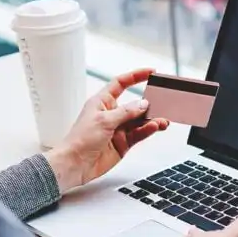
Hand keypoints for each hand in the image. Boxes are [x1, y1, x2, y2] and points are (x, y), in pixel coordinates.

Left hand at [44, 69, 169, 192]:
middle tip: (162, 102)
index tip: (150, 72)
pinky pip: (139, 134)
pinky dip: (148, 130)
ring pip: (140, 121)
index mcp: (102, 102)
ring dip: (151, 120)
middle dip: (149, 103)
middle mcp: (111, 114)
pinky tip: (154, 127)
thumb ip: (126, 112)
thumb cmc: (80, 140)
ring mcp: (118, 129)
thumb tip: (142, 104)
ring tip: (161, 120)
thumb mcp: (104, 120)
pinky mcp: (123, 143)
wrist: (75, 164)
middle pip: (134, 104)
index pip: (121, 83)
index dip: (135, 76)